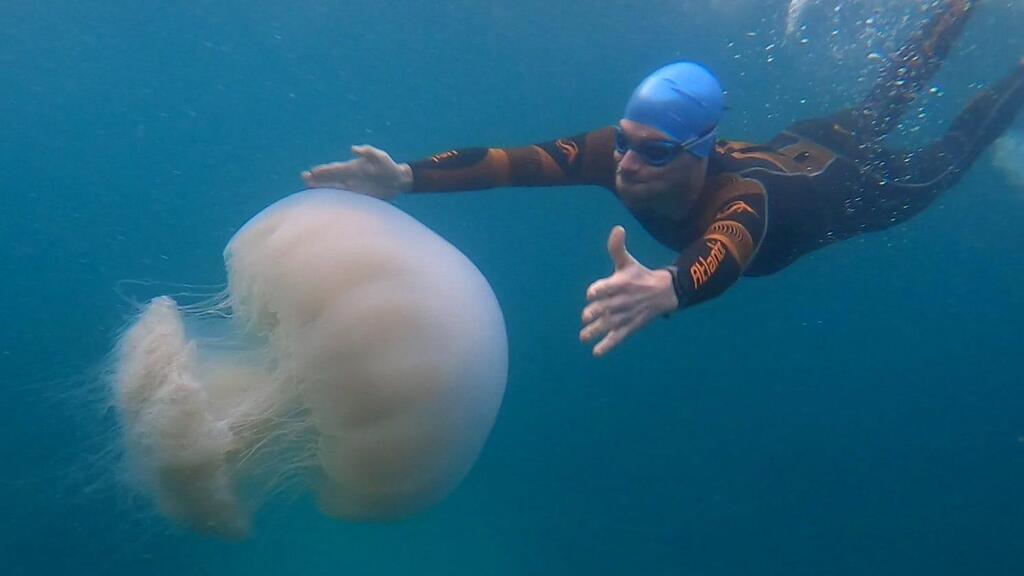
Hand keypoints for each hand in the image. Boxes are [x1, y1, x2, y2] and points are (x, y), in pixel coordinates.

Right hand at [301, 145, 412, 200]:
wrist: (398, 181)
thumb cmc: (389, 167)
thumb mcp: (381, 157)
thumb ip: (369, 152)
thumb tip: (354, 148)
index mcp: (352, 168)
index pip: (335, 169)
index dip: (324, 170)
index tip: (312, 171)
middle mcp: (349, 177)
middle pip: (330, 178)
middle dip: (317, 178)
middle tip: (303, 178)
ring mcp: (352, 188)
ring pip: (333, 188)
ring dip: (321, 188)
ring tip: (308, 187)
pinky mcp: (358, 197)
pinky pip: (342, 198)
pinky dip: (333, 198)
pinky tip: (324, 200)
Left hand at [580, 226, 678, 356]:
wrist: (664, 293)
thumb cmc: (639, 275)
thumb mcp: (627, 261)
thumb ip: (617, 247)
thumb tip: (617, 228)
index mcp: (620, 284)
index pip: (605, 288)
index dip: (597, 291)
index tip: (591, 294)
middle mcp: (621, 301)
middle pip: (603, 309)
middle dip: (593, 313)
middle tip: (586, 316)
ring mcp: (625, 316)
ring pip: (607, 326)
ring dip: (594, 332)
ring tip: (583, 337)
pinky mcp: (629, 328)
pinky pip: (617, 339)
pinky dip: (607, 346)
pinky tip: (596, 352)